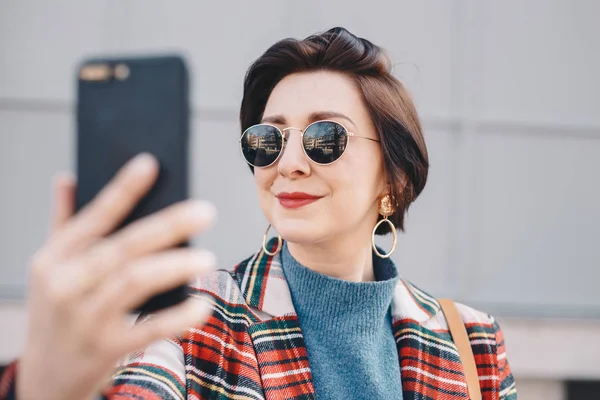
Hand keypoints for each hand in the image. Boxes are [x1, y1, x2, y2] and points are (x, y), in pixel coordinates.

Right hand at [16, 154, 215, 399]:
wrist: (46, 376)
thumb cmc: (57, 309)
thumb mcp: (50, 266)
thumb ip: (62, 220)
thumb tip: (68, 175)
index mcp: (54, 258)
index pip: (92, 216)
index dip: (122, 189)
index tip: (150, 163)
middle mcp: (65, 285)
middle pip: (123, 247)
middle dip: (167, 225)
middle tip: (205, 210)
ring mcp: (84, 319)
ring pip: (134, 282)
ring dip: (174, 266)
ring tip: (206, 257)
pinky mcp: (105, 348)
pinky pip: (148, 329)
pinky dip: (178, 317)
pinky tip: (202, 305)